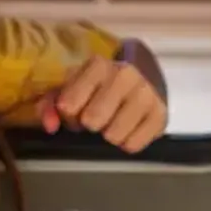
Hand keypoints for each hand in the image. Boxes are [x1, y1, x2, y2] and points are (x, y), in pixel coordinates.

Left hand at [38, 52, 166, 150]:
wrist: (138, 85)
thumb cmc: (97, 90)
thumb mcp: (69, 90)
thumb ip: (49, 105)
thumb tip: (50, 125)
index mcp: (98, 65)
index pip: (70, 103)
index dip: (68, 114)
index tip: (74, 110)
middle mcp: (125, 74)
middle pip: (93, 120)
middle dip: (89, 125)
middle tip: (95, 118)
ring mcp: (146, 93)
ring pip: (114, 135)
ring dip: (108, 135)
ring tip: (112, 123)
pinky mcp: (161, 114)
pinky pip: (133, 145)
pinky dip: (126, 143)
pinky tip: (127, 130)